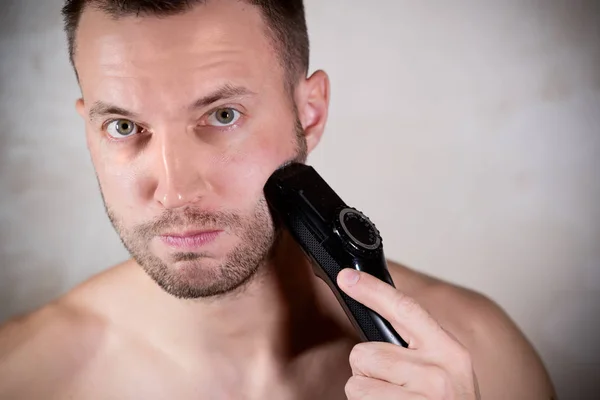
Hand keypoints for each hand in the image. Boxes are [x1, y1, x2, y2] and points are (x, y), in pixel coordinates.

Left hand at [337, 269, 480, 399]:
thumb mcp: (448, 371)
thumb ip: (419, 347)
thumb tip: (377, 322)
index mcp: (450, 352)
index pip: (406, 309)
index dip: (373, 291)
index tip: (347, 277)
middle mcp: (438, 373)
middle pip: (366, 353)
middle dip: (368, 372)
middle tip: (394, 388)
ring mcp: (422, 398)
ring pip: (356, 384)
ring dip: (367, 395)